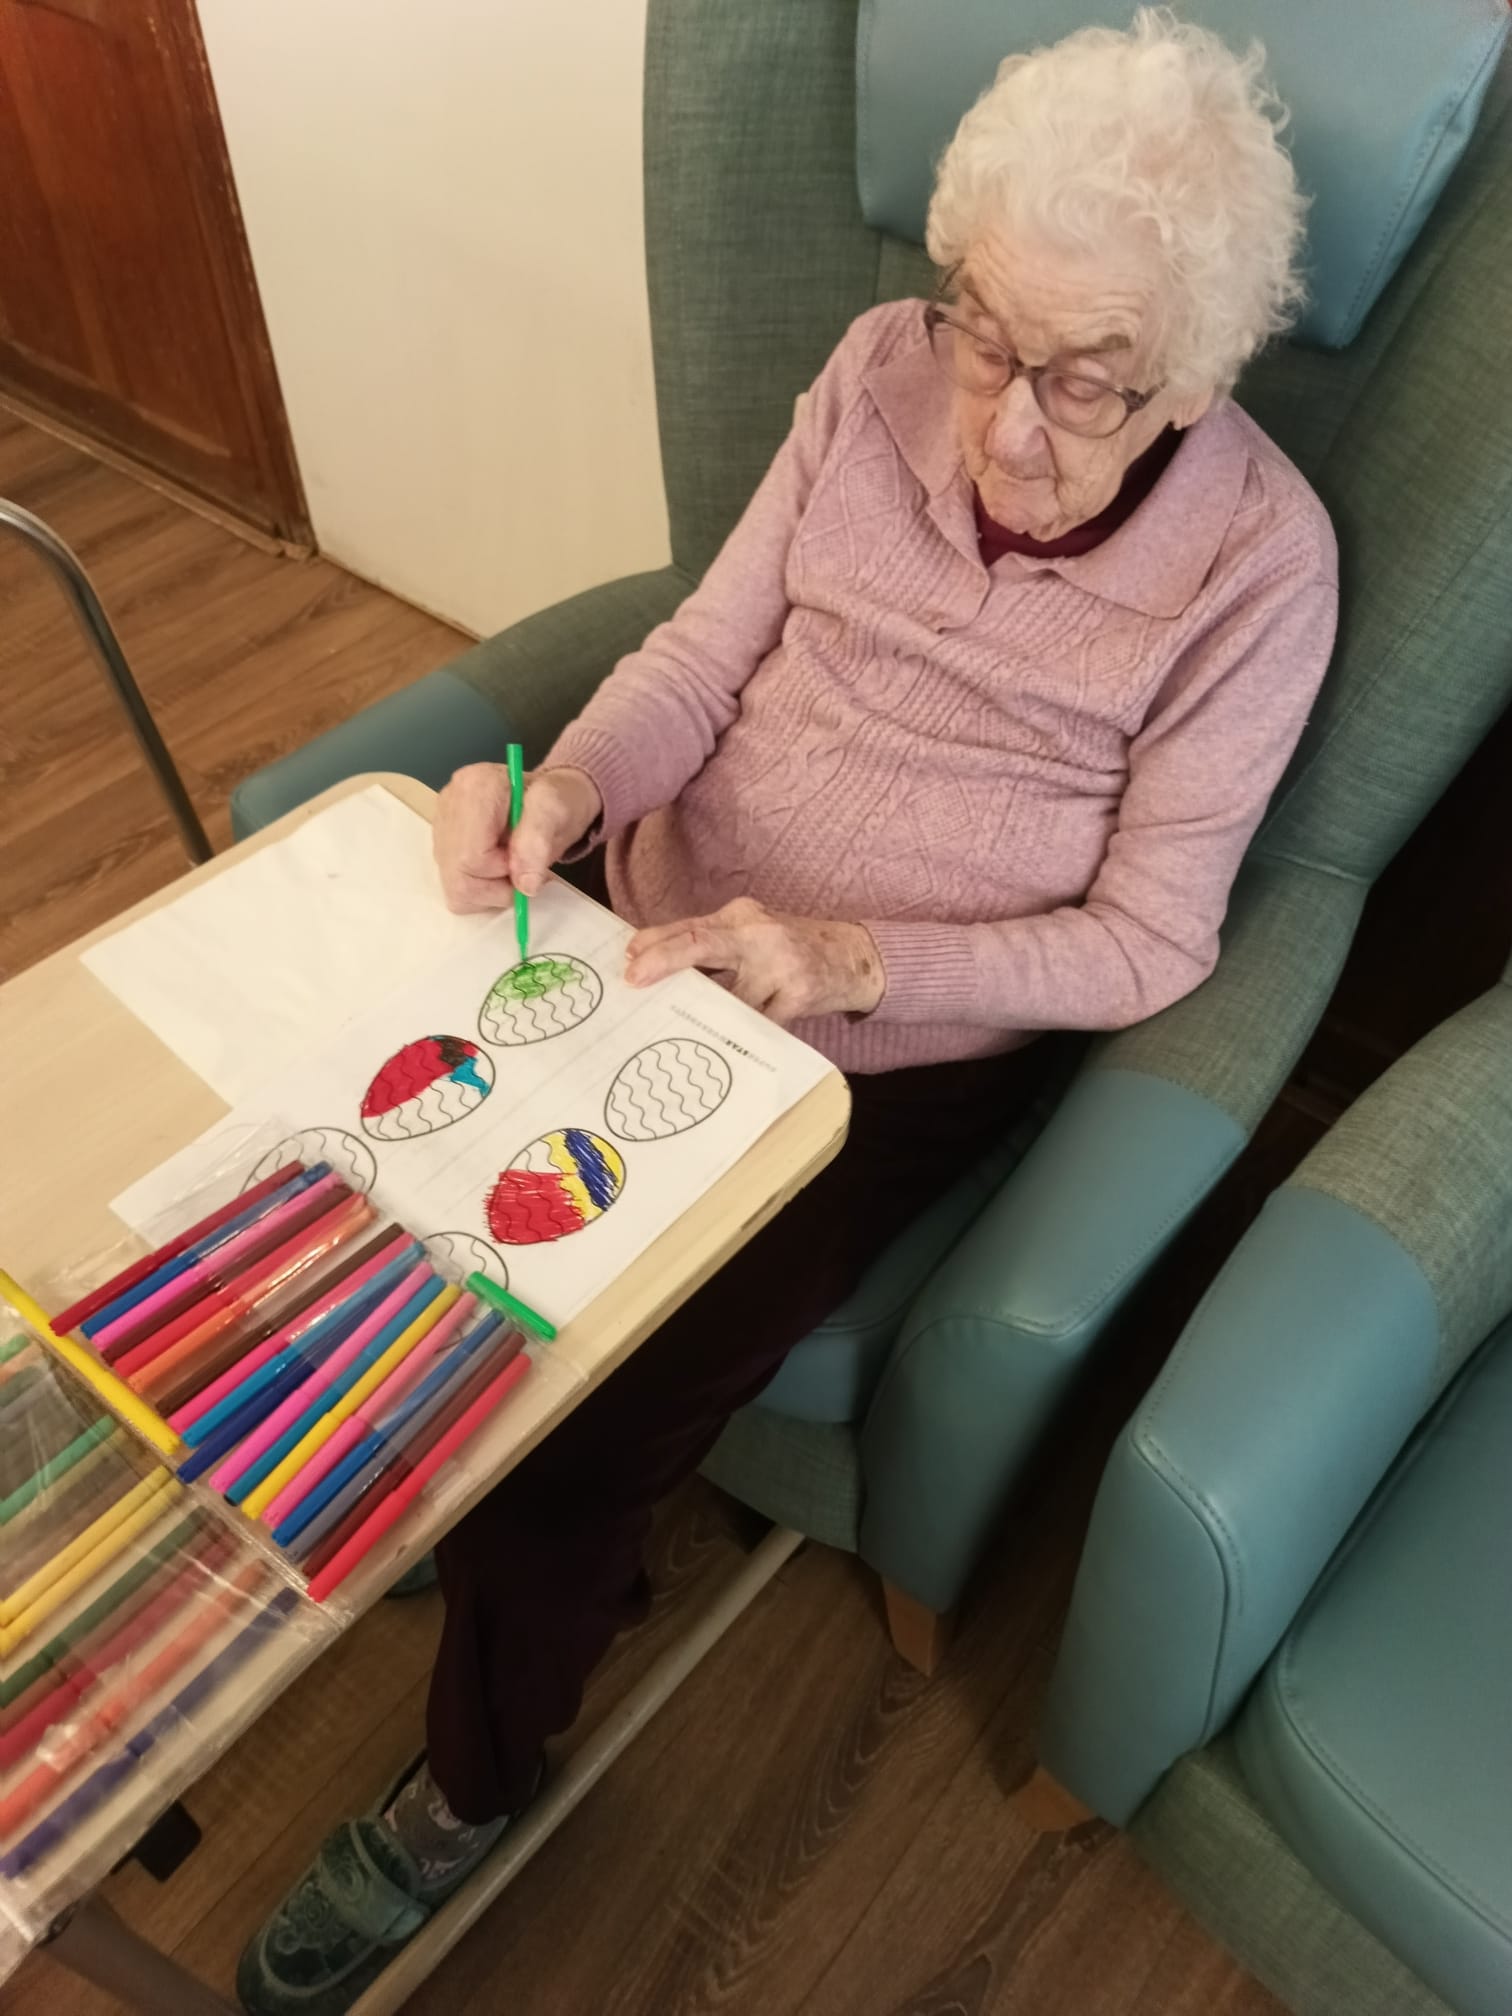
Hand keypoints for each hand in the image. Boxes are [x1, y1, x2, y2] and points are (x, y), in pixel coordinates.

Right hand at [432, 762, 601, 913]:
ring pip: (454, 886)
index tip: (526, 858)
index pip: (471, 857)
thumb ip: (537, 843)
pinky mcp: (442, 843)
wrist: (552, 799)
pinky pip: (454, 887)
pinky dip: (480, 888)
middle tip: (521, 866)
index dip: (502, 871)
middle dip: (496, 884)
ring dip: (490, 889)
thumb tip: (525, 885)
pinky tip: (496, 868)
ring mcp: (442, 825)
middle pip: (458, 875)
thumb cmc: (558, 800)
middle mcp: (450, 803)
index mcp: (475, 787)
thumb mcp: (557, 812)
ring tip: (511, 865)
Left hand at [624, 897, 883, 1023]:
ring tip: (683, 1026)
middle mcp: (758, 935)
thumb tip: (653, 967)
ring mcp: (781, 964)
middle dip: (665, 960)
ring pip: (729, 997)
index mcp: (740, 917)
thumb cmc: (790, 951)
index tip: (628, 957)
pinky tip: (728, 1043)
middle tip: (634, 977)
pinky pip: (760, 1022)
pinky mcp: (800, 994)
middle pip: (702, 944)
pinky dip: (743, 1033)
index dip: (656, 942)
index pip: (690, 926)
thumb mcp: (751, 938)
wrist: (854, 958)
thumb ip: (710, 949)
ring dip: (705, 1014)